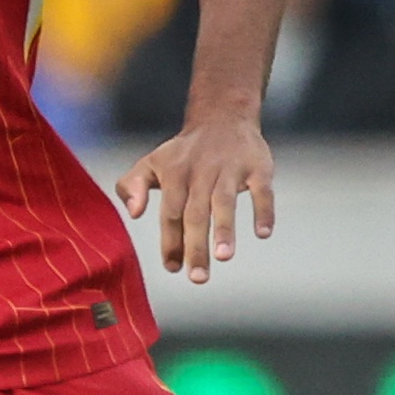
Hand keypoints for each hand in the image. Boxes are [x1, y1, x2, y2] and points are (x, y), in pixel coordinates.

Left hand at [115, 114, 275, 283]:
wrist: (222, 116)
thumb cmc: (182, 152)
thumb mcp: (151, 163)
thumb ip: (131, 185)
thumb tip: (133, 213)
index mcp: (174, 174)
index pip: (170, 213)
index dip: (171, 241)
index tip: (173, 268)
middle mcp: (201, 172)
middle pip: (196, 213)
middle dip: (196, 246)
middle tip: (198, 278)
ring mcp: (230, 168)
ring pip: (225, 201)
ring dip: (225, 229)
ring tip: (224, 257)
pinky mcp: (257, 166)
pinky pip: (262, 189)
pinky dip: (263, 210)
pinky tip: (263, 233)